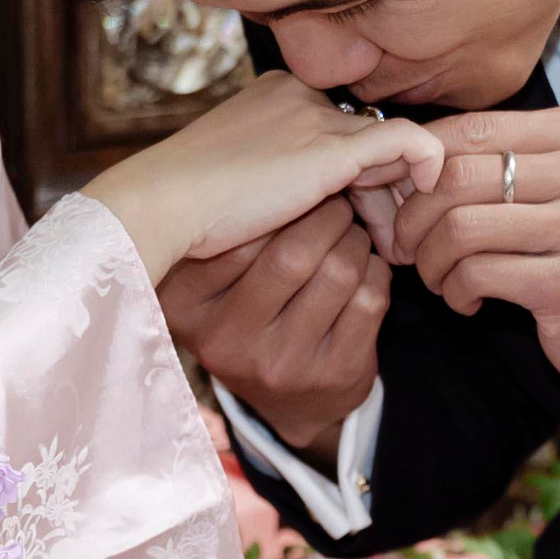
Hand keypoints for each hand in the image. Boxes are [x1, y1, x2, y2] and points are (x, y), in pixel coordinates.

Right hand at [85, 69, 442, 286]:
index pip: (337, 127)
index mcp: (274, 95)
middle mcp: (299, 94)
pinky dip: (424, 164)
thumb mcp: (235, 179)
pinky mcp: (329, 147)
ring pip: (388, 143)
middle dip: (383, 187)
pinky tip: (422, 200)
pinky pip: (405, 141)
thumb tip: (316, 202)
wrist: (161, 201)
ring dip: (399, 194)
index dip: (358, 175)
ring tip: (396, 243)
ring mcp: (315, 116)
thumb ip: (277, 176)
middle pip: (364, 135)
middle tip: (390, 238)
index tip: (363, 222)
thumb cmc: (183, 202)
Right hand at [159, 196, 391, 457]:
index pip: (236, 238)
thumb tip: (273, 159)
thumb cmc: (246, 311)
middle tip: (334, 200)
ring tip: (350, 230)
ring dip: (354, 238)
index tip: (295, 188)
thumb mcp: (211, 280)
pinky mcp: (333, 375)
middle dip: (324, 214)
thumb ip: (223, 229)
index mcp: (184, 308)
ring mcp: (282, 365)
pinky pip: (370, 297)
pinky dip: (375, 268)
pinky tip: (365, 265)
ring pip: (338, 271)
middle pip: (291, 254)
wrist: (290, 400)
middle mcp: (227, 343)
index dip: (278, 202)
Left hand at [391, 107, 559, 412]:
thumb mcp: (549, 186)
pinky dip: (455, 290)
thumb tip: (404, 153)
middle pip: (459, 176)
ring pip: (461, 227)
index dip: (419, 163)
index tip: (402, 196)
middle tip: (407, 244)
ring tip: (437, 276)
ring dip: (430, 259)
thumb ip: (493, 158)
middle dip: (414, 216)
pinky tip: (466, 299)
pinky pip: (478, 274)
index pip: (473, 129)